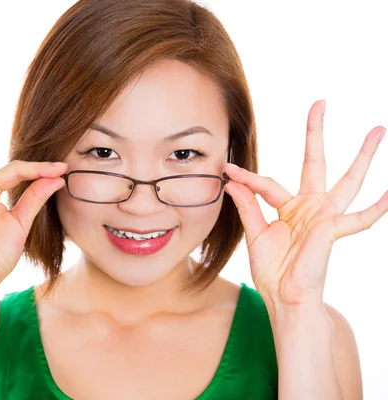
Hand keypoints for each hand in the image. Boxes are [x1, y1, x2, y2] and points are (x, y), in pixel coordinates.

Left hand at [223, 99, 386, 307]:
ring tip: (378, 130)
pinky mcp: (332, 231)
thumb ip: (248, 207)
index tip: (227, 169)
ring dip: (363, 156)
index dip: (247, 178)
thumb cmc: (273, 269)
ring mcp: (324, 217)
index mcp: (289, 207)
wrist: (285, 298)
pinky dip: (378, 208)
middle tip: (320, 103)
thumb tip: (232, 181)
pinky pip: (360, 219)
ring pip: (347, 180)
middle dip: (315, 134)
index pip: (266, 183)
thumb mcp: (255, 235)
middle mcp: (309, 207)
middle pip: (314, 162)